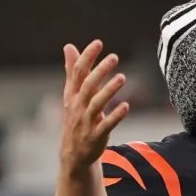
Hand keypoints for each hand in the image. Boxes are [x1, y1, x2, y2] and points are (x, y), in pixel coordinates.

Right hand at [59, 40, 129, 171]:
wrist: (73, 153)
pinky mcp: (96, 136)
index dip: (87, 57)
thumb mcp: (72, 95)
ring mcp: (86, 122)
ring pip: (96, 104)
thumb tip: (69, 46)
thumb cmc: (76, 118)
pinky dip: (115, 116)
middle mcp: (77, 107)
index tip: (98, 43)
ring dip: (109, 90)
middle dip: (100, 71)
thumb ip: (73, 71)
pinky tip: (126, 106)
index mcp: (72, 95)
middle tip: (114, 57)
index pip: (77, 72)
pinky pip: (106, 125)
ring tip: (123, 77)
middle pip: (87, 86)